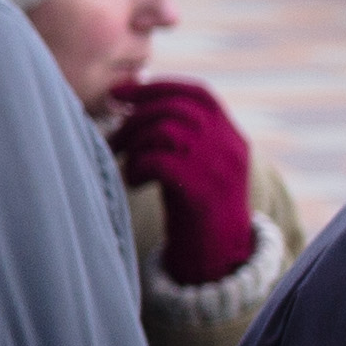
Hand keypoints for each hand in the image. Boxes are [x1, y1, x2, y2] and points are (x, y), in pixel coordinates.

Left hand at [107, 78, 257, 287]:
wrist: (218, 257)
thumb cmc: (196, 207)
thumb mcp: (199, 164)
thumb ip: (182, 134)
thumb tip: (132, 100)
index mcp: (232, 137)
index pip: (198, 94)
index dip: (157, 87)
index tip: (120, 92)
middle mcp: (230, 149)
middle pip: (176, 109)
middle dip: (135, 117)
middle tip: (114, 139)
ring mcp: (219, 170)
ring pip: (165, 131)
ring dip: (133, 143)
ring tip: (125, 163)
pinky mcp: (202, 193)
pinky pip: (158, 161)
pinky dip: (136, 167)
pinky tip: (132, 182)